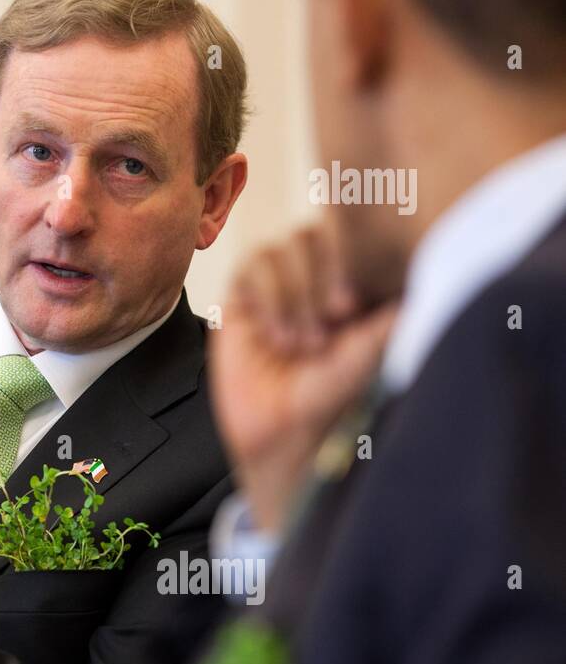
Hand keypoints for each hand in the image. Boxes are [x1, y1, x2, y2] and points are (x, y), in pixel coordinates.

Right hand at [210, 223, 397, 532]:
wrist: (280, 433)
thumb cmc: (330, 399)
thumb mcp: (365, 356)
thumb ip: (386, 319)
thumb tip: (419, 281)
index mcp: (358, 282)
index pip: (362, 236)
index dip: (357, 256)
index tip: (352, 308)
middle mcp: (320, 275)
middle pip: (324, 229)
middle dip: (326, 277)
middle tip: (334, 319)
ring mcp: (281, 281)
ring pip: (291, 245)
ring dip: (298, 293)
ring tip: (302, 343)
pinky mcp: (244, 294)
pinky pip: (255, 265)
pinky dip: (270, 297)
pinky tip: (275, 337)